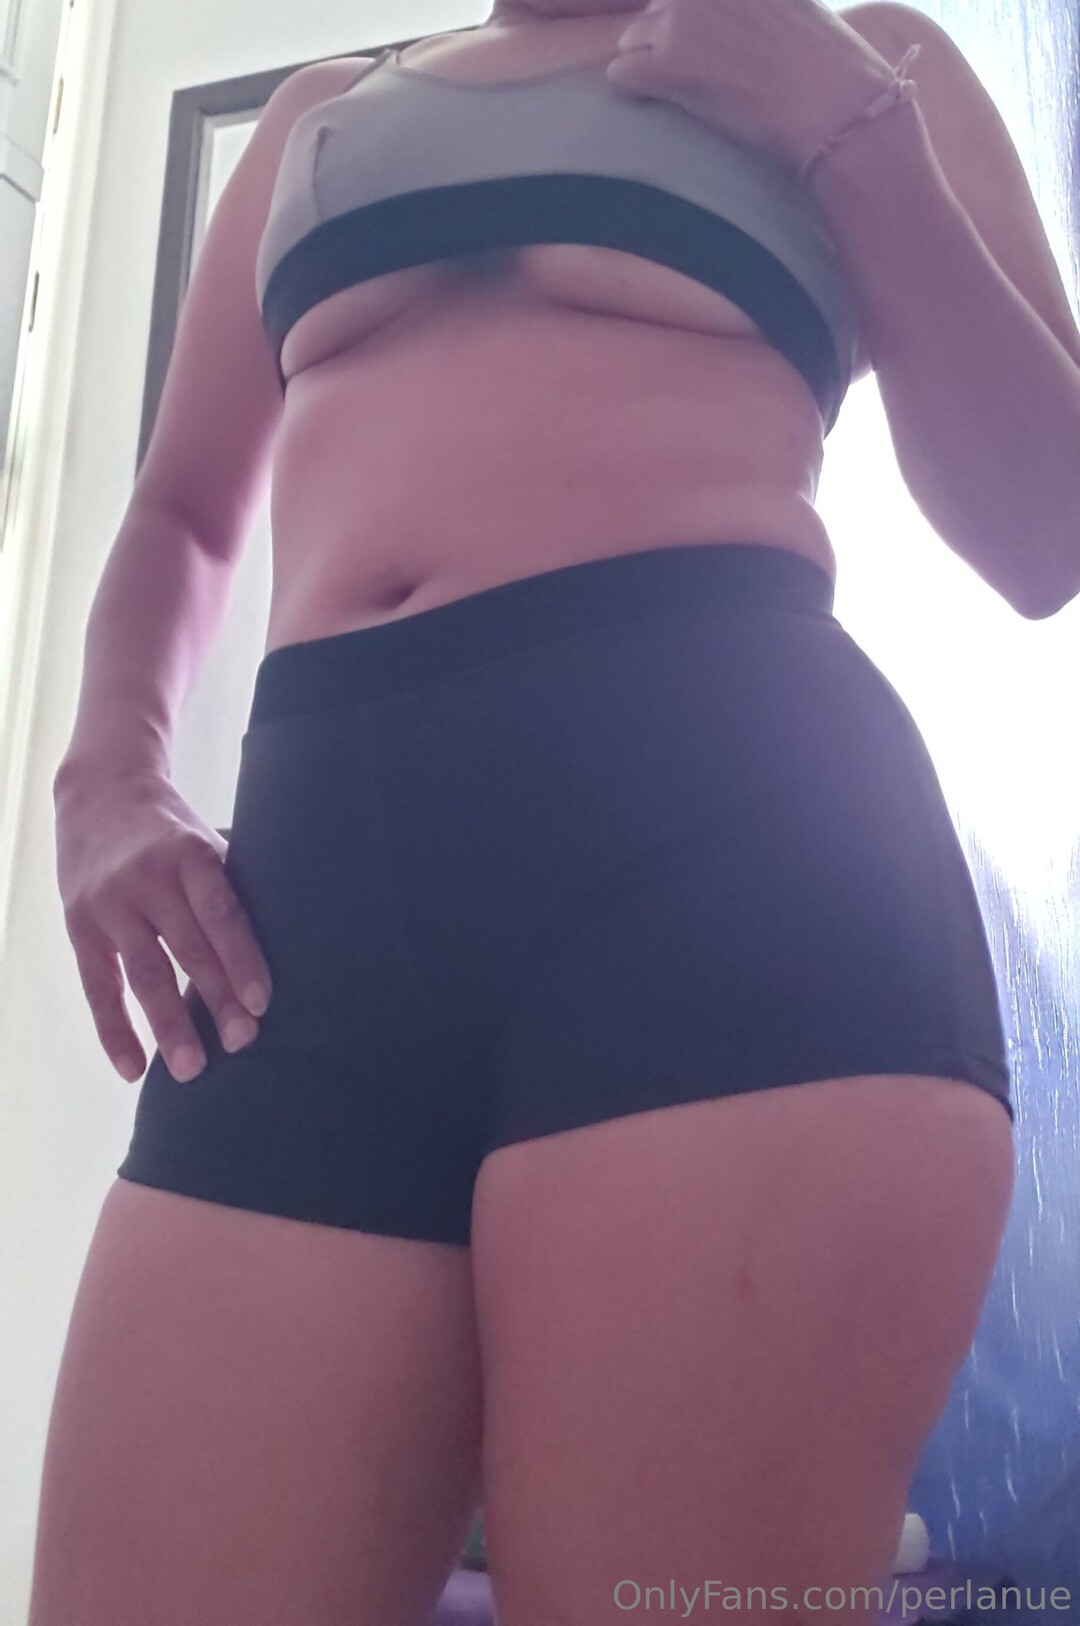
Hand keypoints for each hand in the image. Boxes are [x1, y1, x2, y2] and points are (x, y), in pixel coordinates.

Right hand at [55, 767, 272, 1082]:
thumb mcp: (208, 841)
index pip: (220, 912)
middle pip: (186, 949)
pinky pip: (98, 986)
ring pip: (143, 973)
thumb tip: (299, 941)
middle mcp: (147, 879)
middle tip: (244, 1043)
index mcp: (189, 855)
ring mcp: (110, 904)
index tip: (263, 1002)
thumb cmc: (175, 831)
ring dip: (168, 1025)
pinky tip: (135, 1068)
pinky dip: (115, 1030)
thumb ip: (236, 888)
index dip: (242, 958)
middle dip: (216, 999)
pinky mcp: (80, 926)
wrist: (100, 793)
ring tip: (192, 1069)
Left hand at [605, 0, 899, 173]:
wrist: (834, 105)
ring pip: (631, 38)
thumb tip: (729, 27)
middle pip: (654, 9)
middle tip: (701, 73)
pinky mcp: (667, 64)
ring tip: (686, 92)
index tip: (708, 48)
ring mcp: (682, 19)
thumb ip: (752, 6)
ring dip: (649, 64)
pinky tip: (659, 103)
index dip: (692, 20)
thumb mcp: (792, 4)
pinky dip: (634, 90)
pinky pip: (622, 74)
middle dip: (665, 39)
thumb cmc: (826, 64)